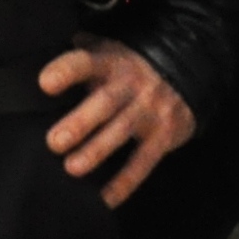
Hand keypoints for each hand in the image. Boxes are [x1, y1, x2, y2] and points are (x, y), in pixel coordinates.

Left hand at [41, 38, 196, 206]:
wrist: (193, 67)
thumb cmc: (136, 65)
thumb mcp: (114, 49)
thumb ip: (85, 51)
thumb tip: (51, 39)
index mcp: (113, 63)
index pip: (87, 62)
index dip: (67, 71)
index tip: (46, 83)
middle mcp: (132, 85)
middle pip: (105, 102)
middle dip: (81, 122)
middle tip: (54, 141)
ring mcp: (150, 110)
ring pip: (122, 131)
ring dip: (97, 150)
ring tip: (72, 168)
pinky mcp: (165, 134)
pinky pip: (144, 161)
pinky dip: (126, 182)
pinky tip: (106, 198)